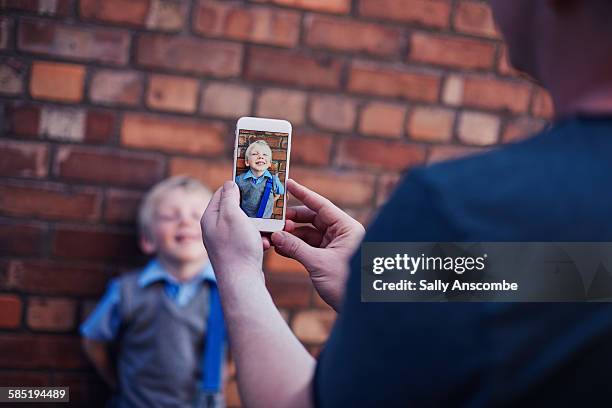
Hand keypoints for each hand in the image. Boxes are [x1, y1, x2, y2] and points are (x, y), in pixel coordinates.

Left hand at [201, 181, 267, 282]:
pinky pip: (249, 240)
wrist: (241, 282)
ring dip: (258, 225)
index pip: (222, 193)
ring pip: (245, 225)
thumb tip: (229, 184)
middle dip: (252, 209)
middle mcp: (214, 229)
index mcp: (210, 217)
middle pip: (235, 209)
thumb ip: (229, 197)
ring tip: (266, 230)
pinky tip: (265, 244)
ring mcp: (225, 242)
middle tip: (265, 207)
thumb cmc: (236, 247)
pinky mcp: (235, 253)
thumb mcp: (233, 215)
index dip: (237, 187)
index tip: (253, 184)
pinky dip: (258, 239)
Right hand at [271, 179, 364, 310]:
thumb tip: (277, 236)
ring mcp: (335, 246)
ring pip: (309, 234)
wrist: (361, 309)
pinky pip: (309, 247)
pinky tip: (280, 247)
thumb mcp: (319, 264)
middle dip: (293, 220)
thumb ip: (296, 248)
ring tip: (274, 236)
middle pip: (313, 219)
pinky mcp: (329, 258)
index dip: (303, 194)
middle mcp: (342, 234)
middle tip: (274, 221)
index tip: (288, 183)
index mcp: (346, 228)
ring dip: (292, 235)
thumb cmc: (347, 284)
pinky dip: (295, 247)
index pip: (321, 205)